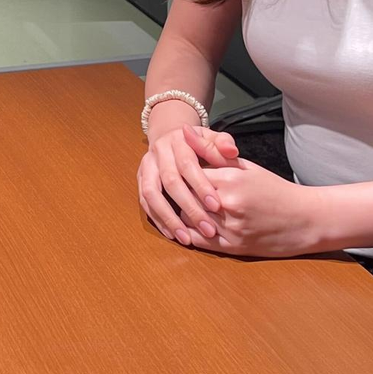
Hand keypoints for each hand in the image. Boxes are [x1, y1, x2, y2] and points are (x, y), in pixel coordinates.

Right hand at [137, 115, 239, 245]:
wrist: (169, 134)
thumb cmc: (197, 141)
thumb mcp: (211, 137)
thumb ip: (222, 144)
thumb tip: (232, 151)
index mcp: (177, 141)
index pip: (187, 163)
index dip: (200, 185)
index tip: (217, 206)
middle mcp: (158, 152)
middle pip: (170, 181)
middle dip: (189, 207)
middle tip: (207, 229)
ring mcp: (146, 166)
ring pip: (151, 193)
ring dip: (168, 218)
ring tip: (186, 239)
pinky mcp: (140, 179)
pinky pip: (144, 201)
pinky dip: (157, 219)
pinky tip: (172, 234)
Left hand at [187, 145, 327, 257]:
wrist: (306, 220)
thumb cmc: (274, 189)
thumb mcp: (244, 165)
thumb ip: (211, 150)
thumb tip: (183, 131)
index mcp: (230, 179)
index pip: (189, 173)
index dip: (183, 173)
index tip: (180, 171)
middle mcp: (228, 204)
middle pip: (186, 196)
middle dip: (181, 192)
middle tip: (177, 188)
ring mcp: (230, 228)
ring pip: (189, 218)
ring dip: (186, 212)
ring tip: (186, 205)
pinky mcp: (233, 247)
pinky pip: (198, 240)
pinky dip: (190, 232)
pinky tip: (192, 225)